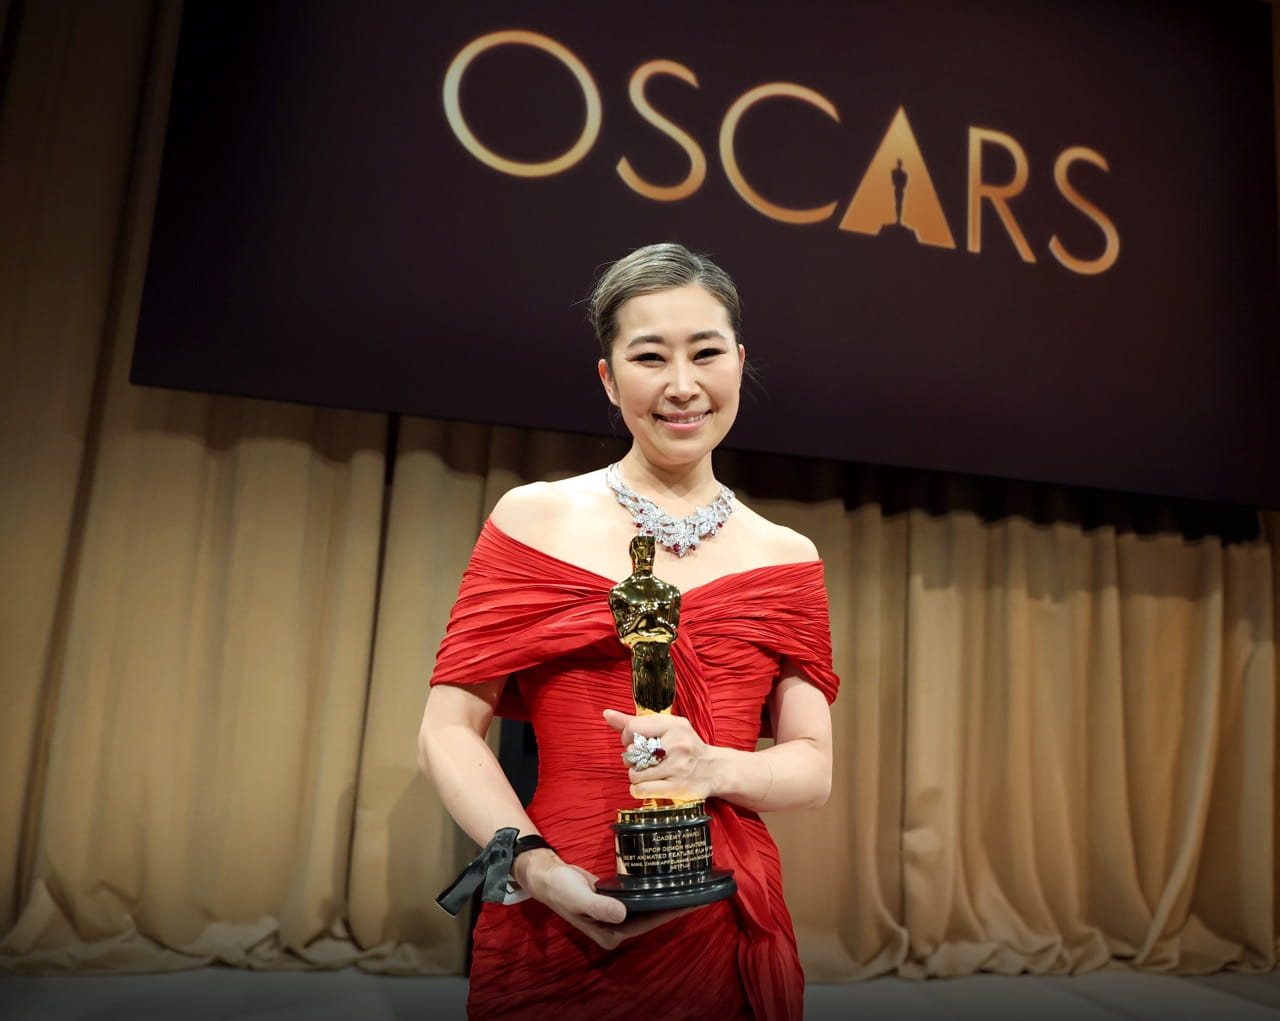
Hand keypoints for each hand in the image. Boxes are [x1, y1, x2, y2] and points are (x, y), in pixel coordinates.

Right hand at [518, 850, 691, 949]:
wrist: (547, 875)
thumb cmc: (561, 888)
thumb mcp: (579, 897)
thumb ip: (600, 907)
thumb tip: (622, 913)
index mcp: (609, 934)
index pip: (646, 925)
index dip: (669, 914)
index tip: (690, 903)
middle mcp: (615, 929)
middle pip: (651, 919)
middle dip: (673, 907)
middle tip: (697, 892)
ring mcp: (615, 917)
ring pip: (647, 909)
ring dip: (665, 900)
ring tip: (687, 887)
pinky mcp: (615, 903)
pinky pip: (639, 900)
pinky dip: (651, 893)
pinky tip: (664, 884)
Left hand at [602, 709, 716, 801]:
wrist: (713, 770)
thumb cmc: (684, 746)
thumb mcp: (665, 727)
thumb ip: (635, 722)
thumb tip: (607, 714)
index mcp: (674, 725)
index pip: (633, 728)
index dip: (627, 738)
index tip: (635, 743)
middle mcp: (677, 745)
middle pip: (632, 753)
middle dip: (632, 759)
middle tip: (643, 760)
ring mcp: (678, 768)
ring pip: (635, 774)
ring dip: (636, 776)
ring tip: (648, 773)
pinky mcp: (677, 788)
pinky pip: (641, 790)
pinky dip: (638, 789)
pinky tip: (648, 784)